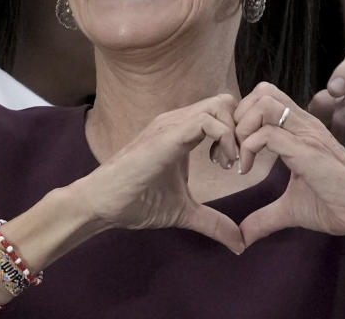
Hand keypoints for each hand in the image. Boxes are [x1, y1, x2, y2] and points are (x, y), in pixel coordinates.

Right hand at [75, 94, 244, 253]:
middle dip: (243, 129)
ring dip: (235, 134)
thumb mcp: (185, 212)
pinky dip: (224, 139)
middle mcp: (178, 120)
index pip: (223, 112)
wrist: (102, 204)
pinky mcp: (167, 136)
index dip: (239, 134)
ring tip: (229, 164)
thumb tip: (239, 244)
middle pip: (226, 102)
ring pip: (220, 105)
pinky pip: (207, 121)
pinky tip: (220, 164)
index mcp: (182, 131)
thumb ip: (213, 222)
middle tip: (238, 162)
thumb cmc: (136, 202)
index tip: (238, 165)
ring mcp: (172, 124)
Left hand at [234, 83, 344, 247]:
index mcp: (301, 129)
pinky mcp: (308, 152)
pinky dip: (249, 148)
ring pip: (264, 103)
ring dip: (243, 127)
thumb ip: (264, 216)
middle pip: (262, 91)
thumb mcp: (290, 208)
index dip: (242, 118)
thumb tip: (242, 237)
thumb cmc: (337, 206)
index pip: (264, 97)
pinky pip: (268, 134)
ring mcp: (308, 135)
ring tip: (240, 156)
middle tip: (234, 148)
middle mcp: (304, 124)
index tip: (234, 151)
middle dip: (239, 117)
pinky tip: (247, 171)